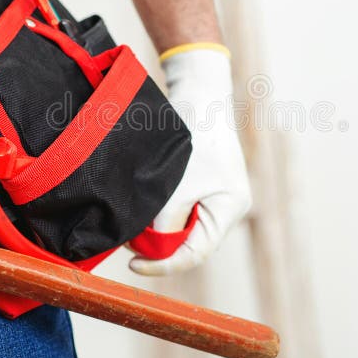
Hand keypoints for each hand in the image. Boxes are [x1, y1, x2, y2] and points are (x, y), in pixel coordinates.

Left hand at [129, 45, 251, 275]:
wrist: (199, 92)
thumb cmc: (195, 132)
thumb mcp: (178, 182)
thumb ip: (166, 220)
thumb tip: (149, 247)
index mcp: (230, 209)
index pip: (196, 253)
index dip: (163, 265)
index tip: (134, 265)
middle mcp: (225, 208)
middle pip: (189, 243)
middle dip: (158, 245)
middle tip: (127, 240)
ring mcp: (213, 197)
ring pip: (180, 227)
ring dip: (156, 227)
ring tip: (133, 221)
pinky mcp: (199, 186)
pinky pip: (177, 210)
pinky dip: (159, 212)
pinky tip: (142, 205)